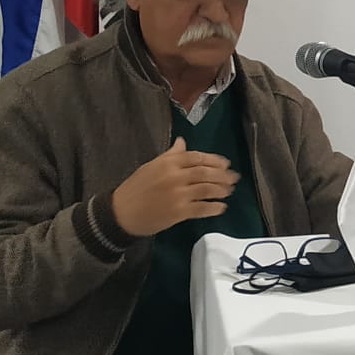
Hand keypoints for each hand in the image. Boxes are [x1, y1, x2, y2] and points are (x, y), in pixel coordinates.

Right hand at [110, 138, 238, 237]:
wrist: (121, 212)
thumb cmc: (136, 188)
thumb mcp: (151, 166)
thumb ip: (170, 155)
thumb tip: (182, 141)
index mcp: (168, 163)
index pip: (197, 157)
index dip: (214, 160)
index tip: (226, 164)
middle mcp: (175, 176)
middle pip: (206, 173)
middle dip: (223, 175)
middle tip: (234, 178)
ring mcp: (178, 194)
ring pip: (207, 190)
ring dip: (221, 190)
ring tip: (229, 191)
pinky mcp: (179, 212)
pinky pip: (202, 208)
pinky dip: (214, 208)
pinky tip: (221, 207)